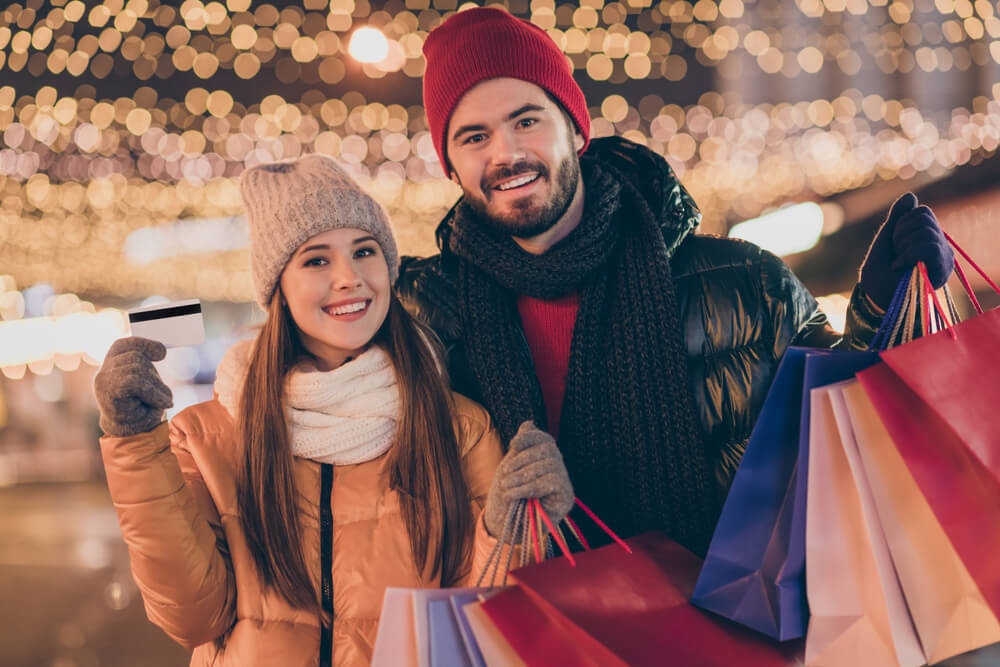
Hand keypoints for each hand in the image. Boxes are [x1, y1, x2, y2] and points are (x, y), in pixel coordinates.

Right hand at [94, 337, 172, 436]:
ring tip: (163, 401)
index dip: (143, 344)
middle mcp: (103, 370)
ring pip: (137, 369)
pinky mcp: (108, 392)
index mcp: (112, 365)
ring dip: (157, 387)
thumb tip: (160, 350)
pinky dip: (153, 393)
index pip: (124, 344)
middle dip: (155, 375)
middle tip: (165, 395)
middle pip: (135, 358)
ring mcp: (103, 381)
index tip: (162, 353)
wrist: (133, 435)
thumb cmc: (142, 407)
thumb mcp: (149, 381)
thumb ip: (149, 366)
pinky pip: (135, 382)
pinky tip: (162, 403)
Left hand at [484, 421, 573, 540]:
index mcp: (546, 459)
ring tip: (505, 487)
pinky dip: (527, 487)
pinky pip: (549, 482)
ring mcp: (564, 483)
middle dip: (522, 461)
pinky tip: (513, 494)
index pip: (545, 440)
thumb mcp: (511, 468)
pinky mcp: (566, 497)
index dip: (530, 438)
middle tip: (504, 475)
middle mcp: (558, 469)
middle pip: (548, 451)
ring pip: (548, 465)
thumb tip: (528, 423)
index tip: (513, 443)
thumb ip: (521, 448)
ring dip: (522, 476)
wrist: (506, 528)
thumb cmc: (507, 496)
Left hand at [860, 192, 953, 308]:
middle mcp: (940, 245)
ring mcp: (943, 257)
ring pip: (927, 231)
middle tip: (895, 254)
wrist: (875, 298)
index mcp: (927, 237)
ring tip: (898, 263)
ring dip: (903, 245)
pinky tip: (900, 266)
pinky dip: (909, 254)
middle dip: (901, 233)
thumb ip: (898, 218)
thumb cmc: (880, 272)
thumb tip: (911, 195)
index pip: (922, 212)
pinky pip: (929, 246)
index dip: (902, 222)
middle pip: (925, 217)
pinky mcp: (942, 269)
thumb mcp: (886, 239)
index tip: (893, 242)